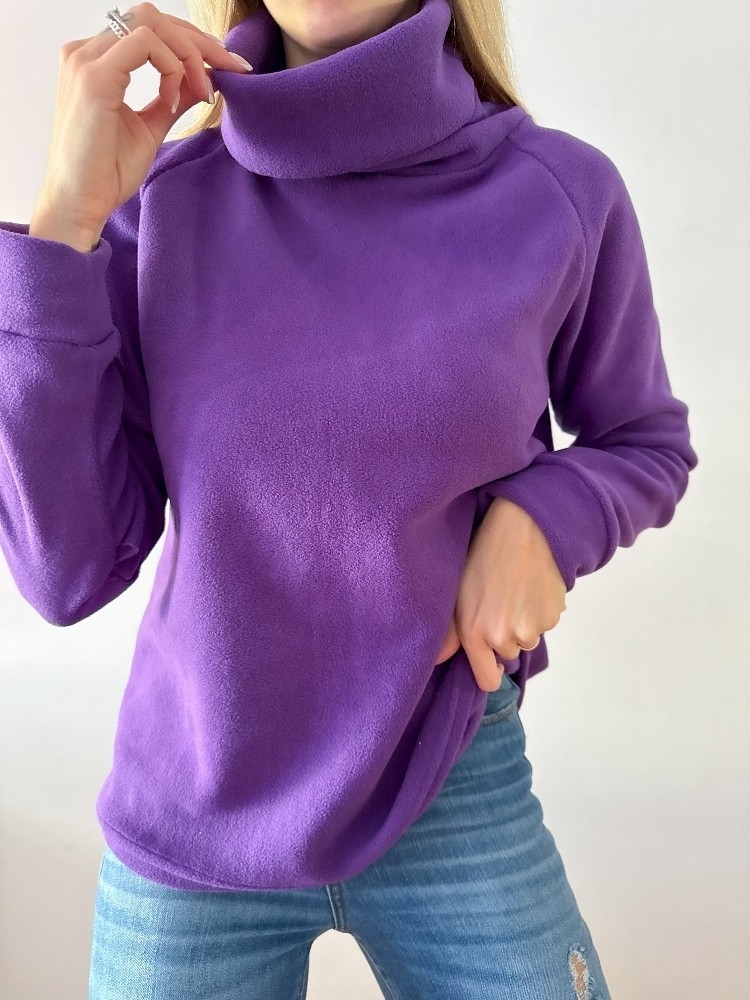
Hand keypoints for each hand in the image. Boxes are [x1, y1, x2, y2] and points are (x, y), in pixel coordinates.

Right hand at [35, 2, 252, 242]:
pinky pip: (145, 44)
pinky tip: (175, 100)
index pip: (149, 28)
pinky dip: (172, 67)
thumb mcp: (151, 127)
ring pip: (150, 22)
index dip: (191, 43)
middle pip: (152, 16)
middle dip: (198, 41)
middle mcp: (86, 52)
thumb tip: (204, 80)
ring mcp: (86, 60)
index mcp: (96, 61)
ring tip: (202, 92)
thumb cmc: (107, 171)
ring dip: (188, 54)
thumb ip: (174, 98)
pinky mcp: (94, 77)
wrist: (81, 202)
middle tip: (231, 70)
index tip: (225, 69)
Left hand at [435, 497, 566, 690]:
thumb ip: (449, 633)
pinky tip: (532, 586)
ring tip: (516, 591)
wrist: (522, 529)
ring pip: (527, 638)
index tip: (490, 660)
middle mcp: (504, 638)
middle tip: (500, 603)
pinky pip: (545, 623)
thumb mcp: (457, 592)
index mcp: (475, 633)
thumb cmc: (483, 556)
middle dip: (505, 636)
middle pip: (508, 654)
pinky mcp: (553, 616)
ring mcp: (531, 629)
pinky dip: (540, 611)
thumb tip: (439, 660)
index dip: (490, 672)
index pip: (488, 680)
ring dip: (523, 624)